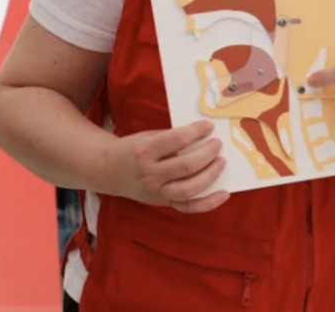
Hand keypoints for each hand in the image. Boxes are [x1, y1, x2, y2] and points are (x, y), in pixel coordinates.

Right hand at [108, 120, 229, 213]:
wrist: (109, 170)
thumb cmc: (133, 149)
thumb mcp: (147, 137)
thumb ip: (171, 137)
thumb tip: (203, 134)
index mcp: (145, 152)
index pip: (175, 140)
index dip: (196, 132)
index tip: (208, 126)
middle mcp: (150, 175)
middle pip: (186, 166)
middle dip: (207, 153)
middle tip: (217, 144)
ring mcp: (157, 193)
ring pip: (189, 189)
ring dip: (210, 175)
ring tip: (221, 161)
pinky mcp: (163, 203)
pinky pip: (188, 208)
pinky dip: (209, 203)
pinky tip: (225, 194)